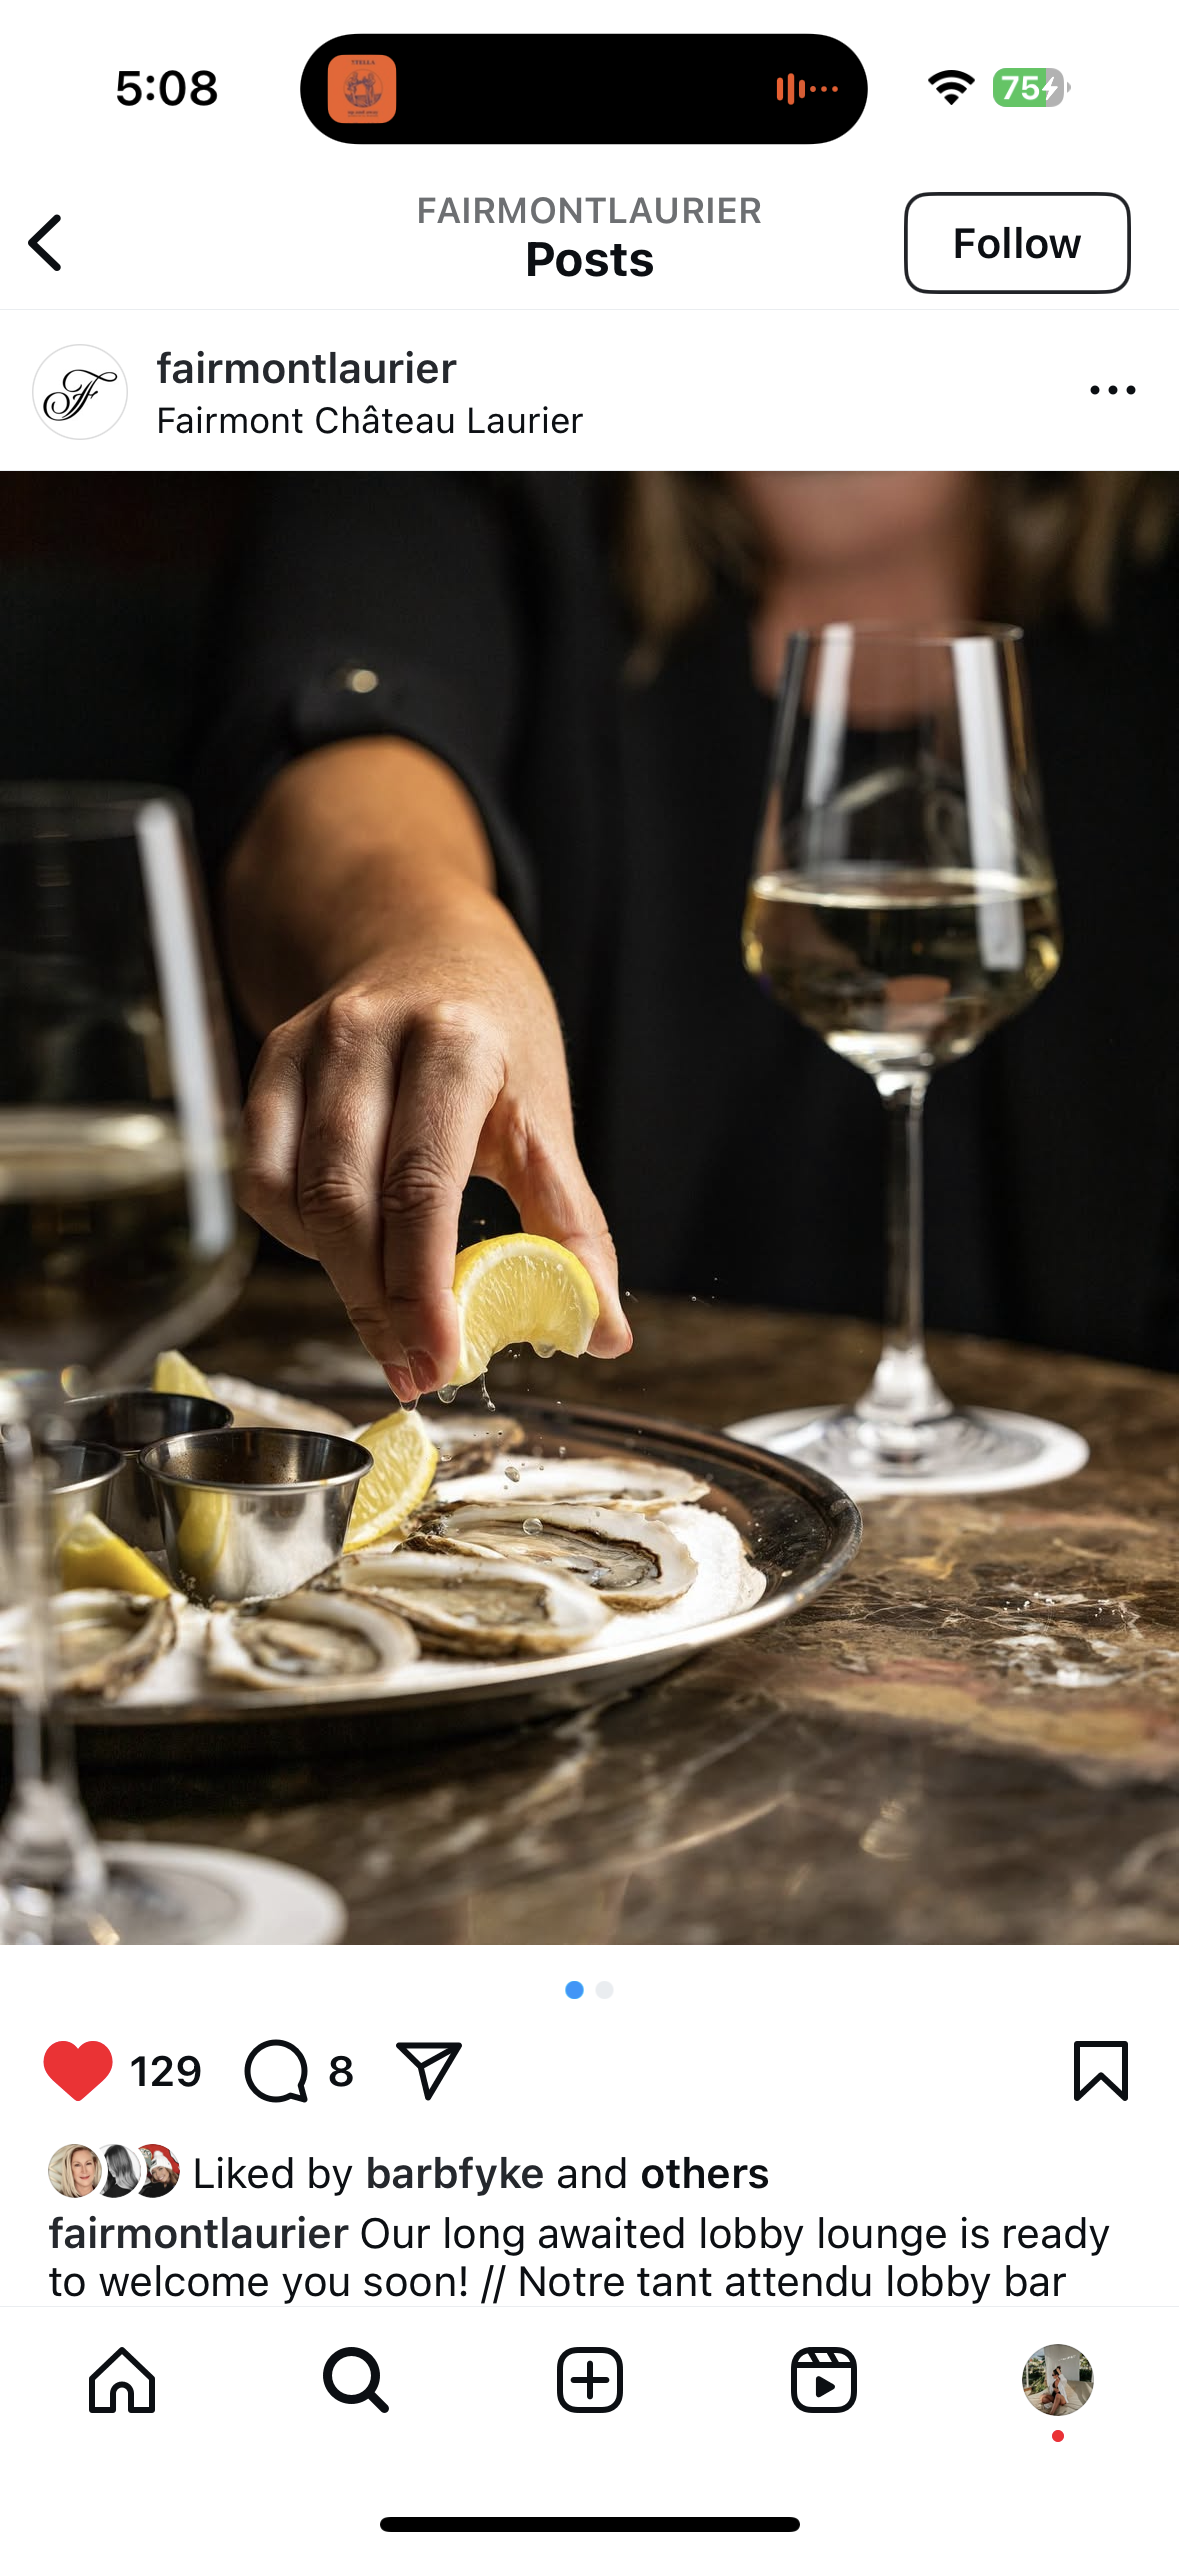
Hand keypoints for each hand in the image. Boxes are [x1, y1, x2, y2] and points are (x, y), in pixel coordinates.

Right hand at [236, 901, 631, 1401]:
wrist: (426, 941)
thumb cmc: (495, 1039)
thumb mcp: (547, 1116)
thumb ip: (571, 1225)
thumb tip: (604, 1333)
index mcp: (456, 1045)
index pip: (422, 1186)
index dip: (422, 1287)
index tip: (438, 1361)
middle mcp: (369, 1035)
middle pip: (347, 1201)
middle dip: (377, 1304)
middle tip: (414, 1368)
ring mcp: (309, 1047)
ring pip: (296, 1197)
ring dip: (338, 1280)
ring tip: (389, 1321)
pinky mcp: (268, 1065)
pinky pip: (260, 1179)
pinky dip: (298, 1235)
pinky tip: (345, 1250)